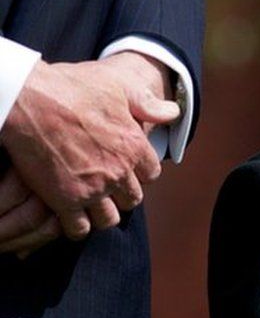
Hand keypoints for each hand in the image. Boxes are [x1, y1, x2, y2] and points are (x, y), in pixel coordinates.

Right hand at [0, 52, 179, 240]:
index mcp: (135, 146)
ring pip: (109, 218)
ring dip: (102, 211)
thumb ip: (148, 105)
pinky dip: (77, 225)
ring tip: (90, 201)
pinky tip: (70, 212)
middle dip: (122, 193)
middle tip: (106, 184)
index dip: (139, 171)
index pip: (151, 174)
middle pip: (132, 199)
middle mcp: (118, 171)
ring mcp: (92, 189)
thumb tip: (173, 113)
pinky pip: (80, 229)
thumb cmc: (73, 88)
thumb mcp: (120, 87)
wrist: (28, 99)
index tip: (126, 166)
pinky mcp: (64, 201)